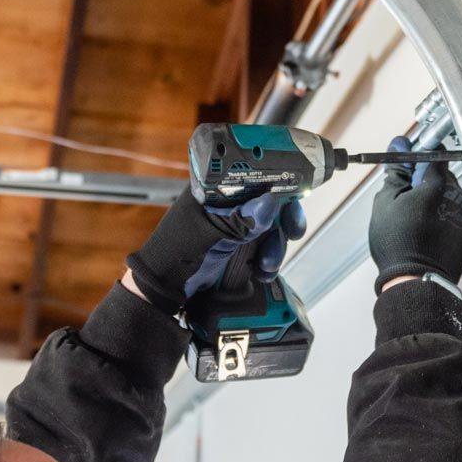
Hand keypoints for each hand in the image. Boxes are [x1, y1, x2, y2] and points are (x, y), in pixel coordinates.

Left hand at [127, 187, 305, 315]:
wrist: (164, 287)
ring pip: (273, 227)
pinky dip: (270, 261)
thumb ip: (239, 218)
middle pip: (273, 201)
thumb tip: (271, 201)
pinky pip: (266, 248)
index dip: (280, 180)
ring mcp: (237, 225)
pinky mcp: (241, 247)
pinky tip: (262, 272)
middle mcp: (231, 202)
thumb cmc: (176, 251)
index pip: (257, 174)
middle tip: (293, 231)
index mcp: (218, 188)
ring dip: (277, 246)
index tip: (297, 192)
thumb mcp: (209, 233)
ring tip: (267, 265)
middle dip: (286, 217)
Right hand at [368, 136, 461, 294]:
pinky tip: (426, 231)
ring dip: (434, 201)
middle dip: (425, 182)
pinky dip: (442, 218)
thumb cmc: (398, 244)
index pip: (435, 154)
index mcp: (437, 184)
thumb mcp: (386, 202)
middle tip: (406, 198)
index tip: (409, 165)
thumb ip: (397, 171)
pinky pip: (454, 215)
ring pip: (448, 196)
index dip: (419, 157)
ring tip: (416, 220)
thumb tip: (399, 146)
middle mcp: (457, 196)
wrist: (415, 279)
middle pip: (442, 176)